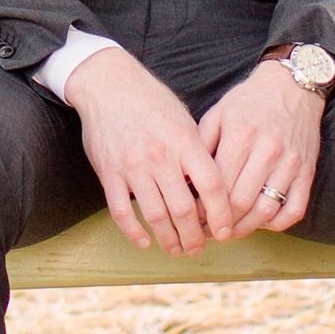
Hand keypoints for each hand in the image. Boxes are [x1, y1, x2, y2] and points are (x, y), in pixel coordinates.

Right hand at [62, 47, 234, 254]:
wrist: (108, 84)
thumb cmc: (152, 101)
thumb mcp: (184, 120)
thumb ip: (198, 153)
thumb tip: (214, 190)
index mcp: (185, 141)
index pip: (212, 187)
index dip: (222, 215)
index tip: (226, 231)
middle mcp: (160, 155)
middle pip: (184, 209)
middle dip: (195, 237)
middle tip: (199, 248)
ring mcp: (133, 165)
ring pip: (155, 215)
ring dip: (168, 240)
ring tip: (176, 250)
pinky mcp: (109, 172)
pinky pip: (121, 211)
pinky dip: (134, 231)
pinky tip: (145, 241)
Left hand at [194, 61, 322, 235]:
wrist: (292, 86)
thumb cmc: (250, 100)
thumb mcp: (218, 113)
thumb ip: (201, 144)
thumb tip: (184, 177)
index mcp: (241, 136)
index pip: (218, 185)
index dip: (203, 207)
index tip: (192, 216)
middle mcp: (267, 151)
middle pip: (240, 203)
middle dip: (220, 223)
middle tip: (208, 230)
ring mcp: (290, 164)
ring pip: (266, 211)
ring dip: (245, 228)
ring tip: (230, 232)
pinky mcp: (307, 171)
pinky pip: (294, 209)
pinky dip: (276, 223)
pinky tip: (260, 222)